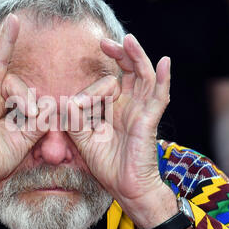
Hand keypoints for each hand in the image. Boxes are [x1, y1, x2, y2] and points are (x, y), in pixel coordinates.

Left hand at [67, 34, 174, 227]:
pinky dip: (164, 79)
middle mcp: (130, 105)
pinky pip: (160, 97)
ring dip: (138, 57)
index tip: (75, 103)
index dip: (91, 88)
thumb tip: (64, 101)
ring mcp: (142, 111)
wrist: (126, 187)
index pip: (107, 84)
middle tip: (104, 43)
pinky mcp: (149, 120)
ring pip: (144, 77)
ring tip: (128, 40)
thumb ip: (74, 121)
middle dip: (119, 55)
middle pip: (130, 72)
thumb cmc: (108, 165)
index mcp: (115, 109)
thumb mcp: (84, 140)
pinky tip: (165, 62)